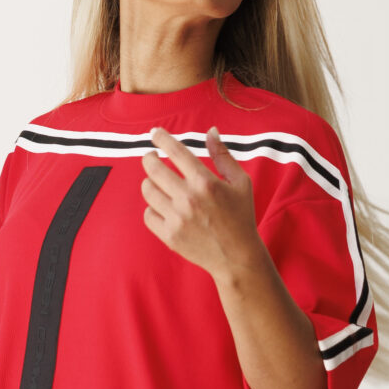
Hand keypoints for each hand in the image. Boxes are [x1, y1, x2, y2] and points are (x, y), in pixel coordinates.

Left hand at [140, 125, 265, 281]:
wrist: (237, 257)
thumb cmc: (240, 216)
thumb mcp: (240, 182)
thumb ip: (223, 155)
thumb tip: (210, 131)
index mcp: (205, 182)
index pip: (176, 152)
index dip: (161, 138)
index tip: (154, 133)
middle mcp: (188, 199)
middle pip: (153, 169)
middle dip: (149, 158)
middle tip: (151, 158)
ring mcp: (177, 218)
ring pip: (148, 191)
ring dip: (150, 182)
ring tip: (157, 183)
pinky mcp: (169, 236)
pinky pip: (148, 214)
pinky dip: (152, 208)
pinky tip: (162, 207)